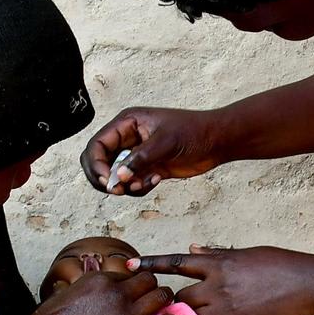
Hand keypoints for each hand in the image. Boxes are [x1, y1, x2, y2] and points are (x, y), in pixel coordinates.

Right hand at [12, 271, 175, 314]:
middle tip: (148, 300)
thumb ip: (79, 286)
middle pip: (149, 280)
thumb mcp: (62, 295)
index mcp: (99, 279)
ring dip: (163, 301)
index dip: (130, 284)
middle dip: (151, 288)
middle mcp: (117, 292)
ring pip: (162, 296)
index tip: (130, 294)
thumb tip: (81, 283)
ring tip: (159, 311)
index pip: (128, 274)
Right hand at [82, 107, 232, 196]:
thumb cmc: (194, 132)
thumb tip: (118, 178)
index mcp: (126, 123)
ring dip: (126, 186)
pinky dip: (139, 187)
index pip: (97, 145)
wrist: (217, 141)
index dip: (96, 164)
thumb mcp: (165, 143)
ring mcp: (136, 154)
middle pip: (99, 162)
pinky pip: (132, 183)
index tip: (108, 182)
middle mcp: (127, 138)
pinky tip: (157, 180)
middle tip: (118, 191)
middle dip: (105, 179)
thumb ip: (139, 159)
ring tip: (145, 182)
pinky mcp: (147, 168)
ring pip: (115, 176)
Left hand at [129, 245, 313, 314]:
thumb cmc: (282, 264)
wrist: (309, 286)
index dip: (150, 264)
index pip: (175, 263)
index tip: (129, 266)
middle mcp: (217, 288)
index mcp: (218, 264)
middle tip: (168, 306)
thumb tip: (193, 250)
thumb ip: (217, 254)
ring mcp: (227, 311)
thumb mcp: (246, 253)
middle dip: (174, 302)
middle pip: (179, 298)